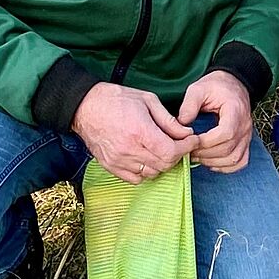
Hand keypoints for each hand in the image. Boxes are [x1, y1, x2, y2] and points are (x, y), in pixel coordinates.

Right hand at [73, 80, 193, 182]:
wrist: (86, 106)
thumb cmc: (117, 99)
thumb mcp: (148, 100)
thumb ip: (168, 120)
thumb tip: (185, 133)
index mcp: (140, 131)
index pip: (171, 151)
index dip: (186, 147)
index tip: (192, 140)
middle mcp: (130, 150)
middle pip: (164, 164)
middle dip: (176, 155)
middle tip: (178, 144)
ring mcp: (119, 160)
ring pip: (151, 173)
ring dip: (161, 164)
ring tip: (161, 150)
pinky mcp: (111, 166)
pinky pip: (135, 179)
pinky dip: (145, 172)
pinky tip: (146, 158)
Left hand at [179, 69, 252, 173]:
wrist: (233, 85)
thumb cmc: (216, 87)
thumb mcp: (198, 88)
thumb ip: (189, 105)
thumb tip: (181, 126)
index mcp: (235, 111)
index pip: (225, 133)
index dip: (207, 142)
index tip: (191, 141)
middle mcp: (244, 126)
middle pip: (228, 149)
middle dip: (205, 154)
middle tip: (188, 151)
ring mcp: (247, 136)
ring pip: (234, 159)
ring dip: (213, 162)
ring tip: (197, 156)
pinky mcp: (245, 142)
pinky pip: (240, 161)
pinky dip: (225, 166)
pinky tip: (211, 161)